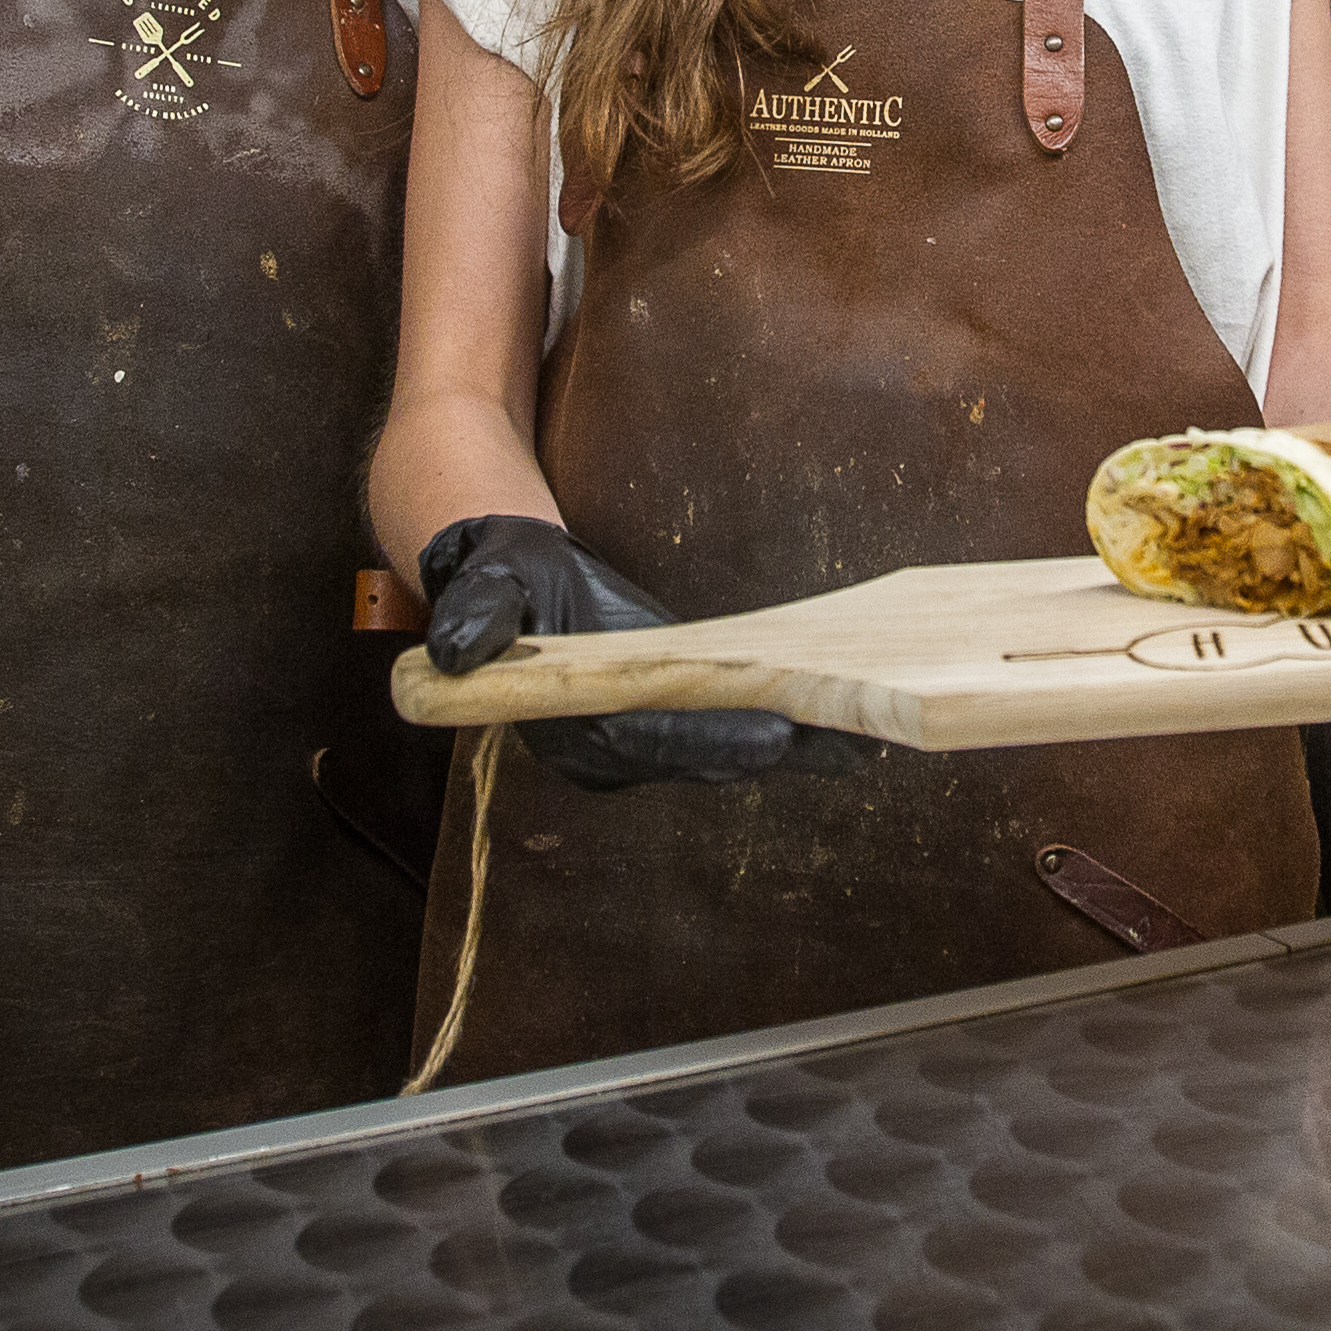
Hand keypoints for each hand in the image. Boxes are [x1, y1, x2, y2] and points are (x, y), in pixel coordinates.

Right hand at [419, 515, 873, 793]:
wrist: (510, 584)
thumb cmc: (499, 576)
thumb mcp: (481, 585)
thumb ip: (473, 618)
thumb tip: (455, 652)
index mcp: (569, 727)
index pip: (648, 740)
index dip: (713, 739)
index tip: (773, 733)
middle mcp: (613, 751)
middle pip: (707, 754)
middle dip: (780, 748)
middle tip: (854, 735)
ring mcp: (647, 741)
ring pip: (733, 748)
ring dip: (802, 743)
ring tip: (875, 730)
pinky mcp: (677, 717)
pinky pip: (739, 725)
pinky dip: (795, 724)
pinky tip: (854, 718)